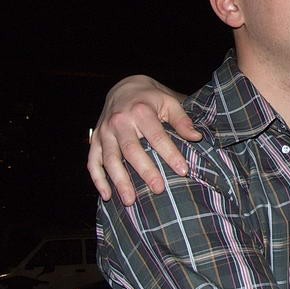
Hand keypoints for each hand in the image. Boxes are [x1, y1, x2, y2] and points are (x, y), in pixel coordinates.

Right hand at [87, 76, 200, 204]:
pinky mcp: (95, 140)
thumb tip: (196, 137)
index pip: (157, 136)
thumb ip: (182, 120)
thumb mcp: (169, 102)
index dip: (170, 154)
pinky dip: (98, 179)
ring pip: (110, 159)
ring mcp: (104, 132)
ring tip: (130, 201)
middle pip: (131, 150)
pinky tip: (107, 195)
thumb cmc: (151, 98)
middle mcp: (119, 122)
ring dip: (119, 181)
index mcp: (140, 111)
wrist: (123, 87)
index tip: (183, 171)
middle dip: (145, 171)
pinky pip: (92, 162)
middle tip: (159, 189)